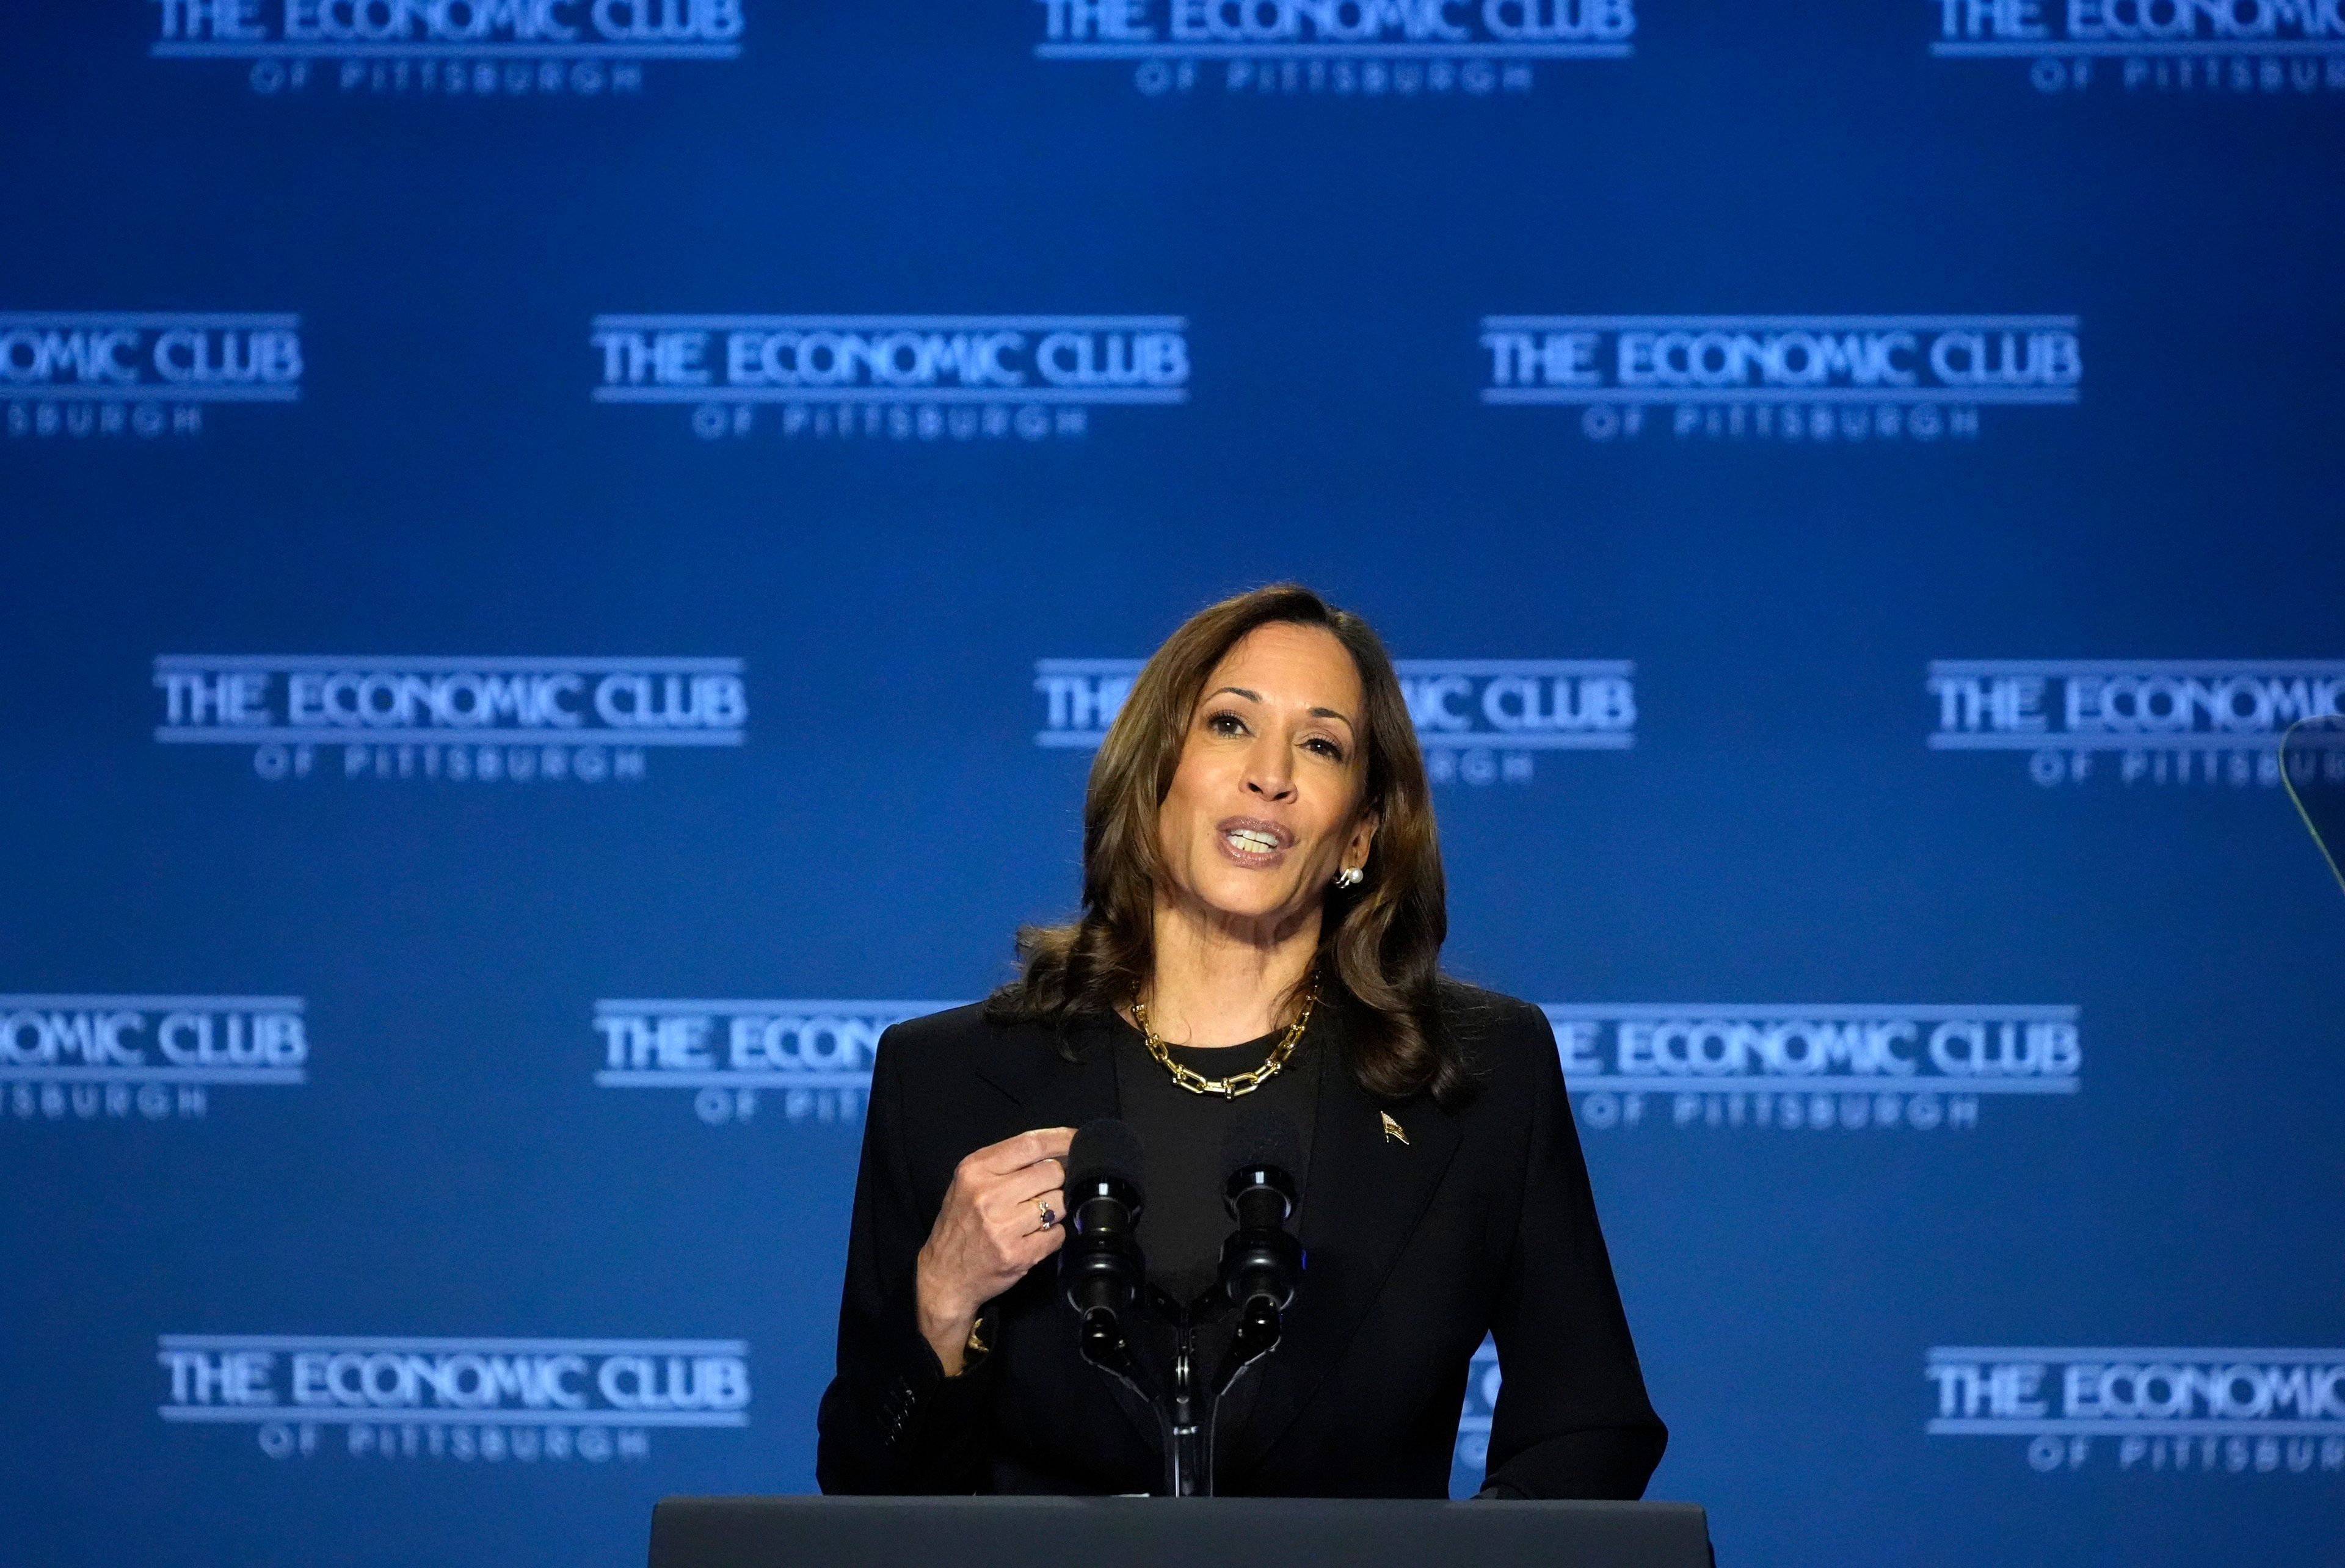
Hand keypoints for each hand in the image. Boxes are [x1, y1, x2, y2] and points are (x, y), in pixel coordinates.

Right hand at [914, 1127, 1073, 1374]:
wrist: (944, 1275)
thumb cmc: (960, 1224)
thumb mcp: (968, 1183)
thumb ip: (1006, 1164)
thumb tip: (1056, 1151)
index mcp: (975, 1170)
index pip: (1030, 1144)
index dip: (1061, 1139)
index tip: (1076, 1139)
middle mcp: (988, 1195)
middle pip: (1052, 1171)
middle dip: (1059, 1179)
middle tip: (1047, 1190)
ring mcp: (1003, 1227)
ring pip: (1060, 1203)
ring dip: (1057, 1208)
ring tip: (1035, 1216)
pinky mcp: (1018, 1254)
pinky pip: (1058, 1234)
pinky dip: (1053, 1234)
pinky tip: (1034, 1236)